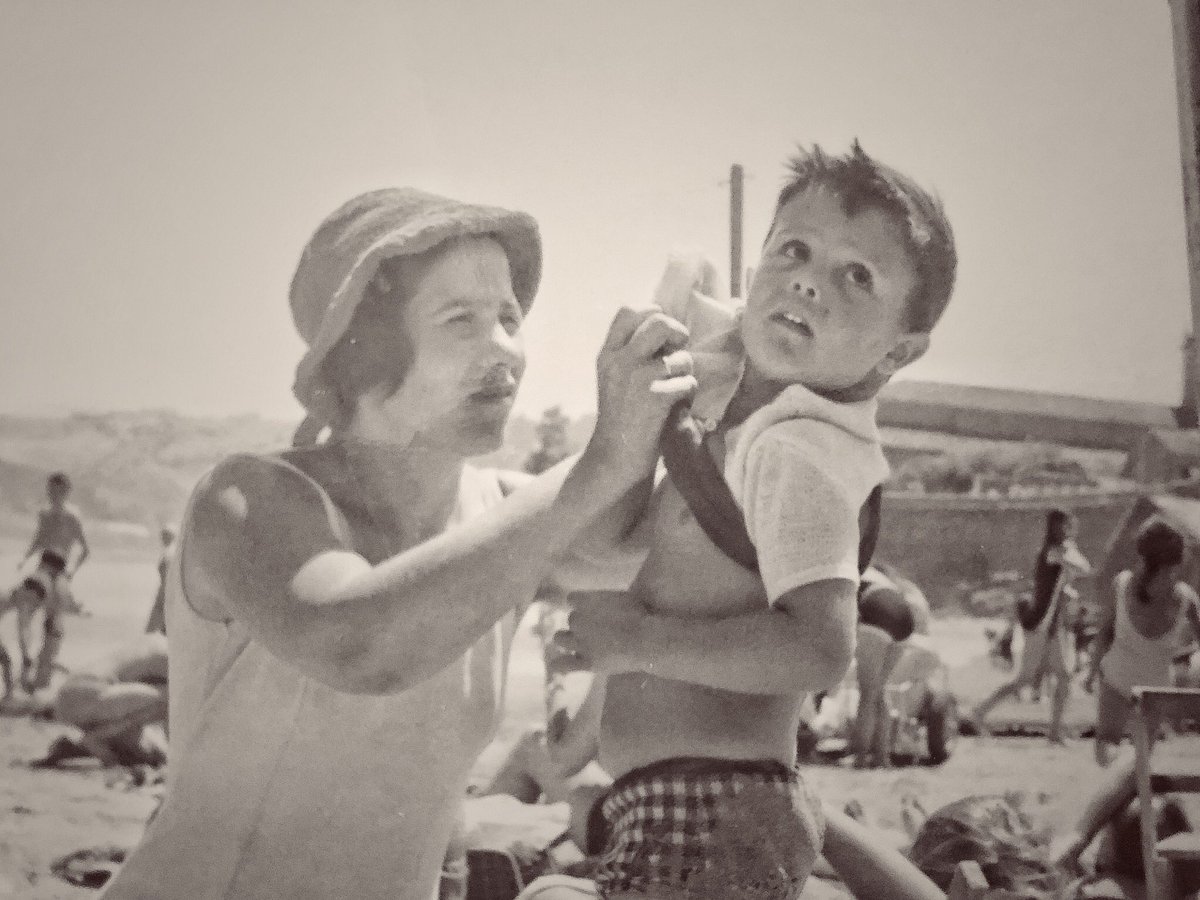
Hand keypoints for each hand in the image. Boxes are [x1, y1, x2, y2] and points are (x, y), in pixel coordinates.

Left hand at [557, 590, 648, 674]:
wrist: (646, 639)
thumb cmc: (641, 614)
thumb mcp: (623, 598)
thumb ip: (607, 599)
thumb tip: (604, 604)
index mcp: (585, 601)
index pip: (572, 599)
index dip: (582, 603)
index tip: (592, 607)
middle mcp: (577, 620)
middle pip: (571, 619)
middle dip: (581, 623)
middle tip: (597, 627)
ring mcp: (579, 643)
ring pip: (560, 638)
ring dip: (567, 639)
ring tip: (578, 642)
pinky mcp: (587, 662)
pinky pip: (565, 664)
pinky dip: (559, 664)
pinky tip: (556, 665)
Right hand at [586, 307, 695, 484]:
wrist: (615, 457)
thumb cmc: (622, 417)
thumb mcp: (614, 378)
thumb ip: (630, 353)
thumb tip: (665, 328)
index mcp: (607, 355)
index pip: (627, 311)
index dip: (652, 312)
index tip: (662, 331)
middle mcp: (620, 362)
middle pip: (659, 322)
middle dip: (677, 333)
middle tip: (678, 350)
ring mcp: (638, 379)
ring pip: (680, 358)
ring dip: (685, 373)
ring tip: (675, 389)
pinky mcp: (656, 399)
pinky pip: (688, 382)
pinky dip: (689, 394)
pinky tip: (678, 406)